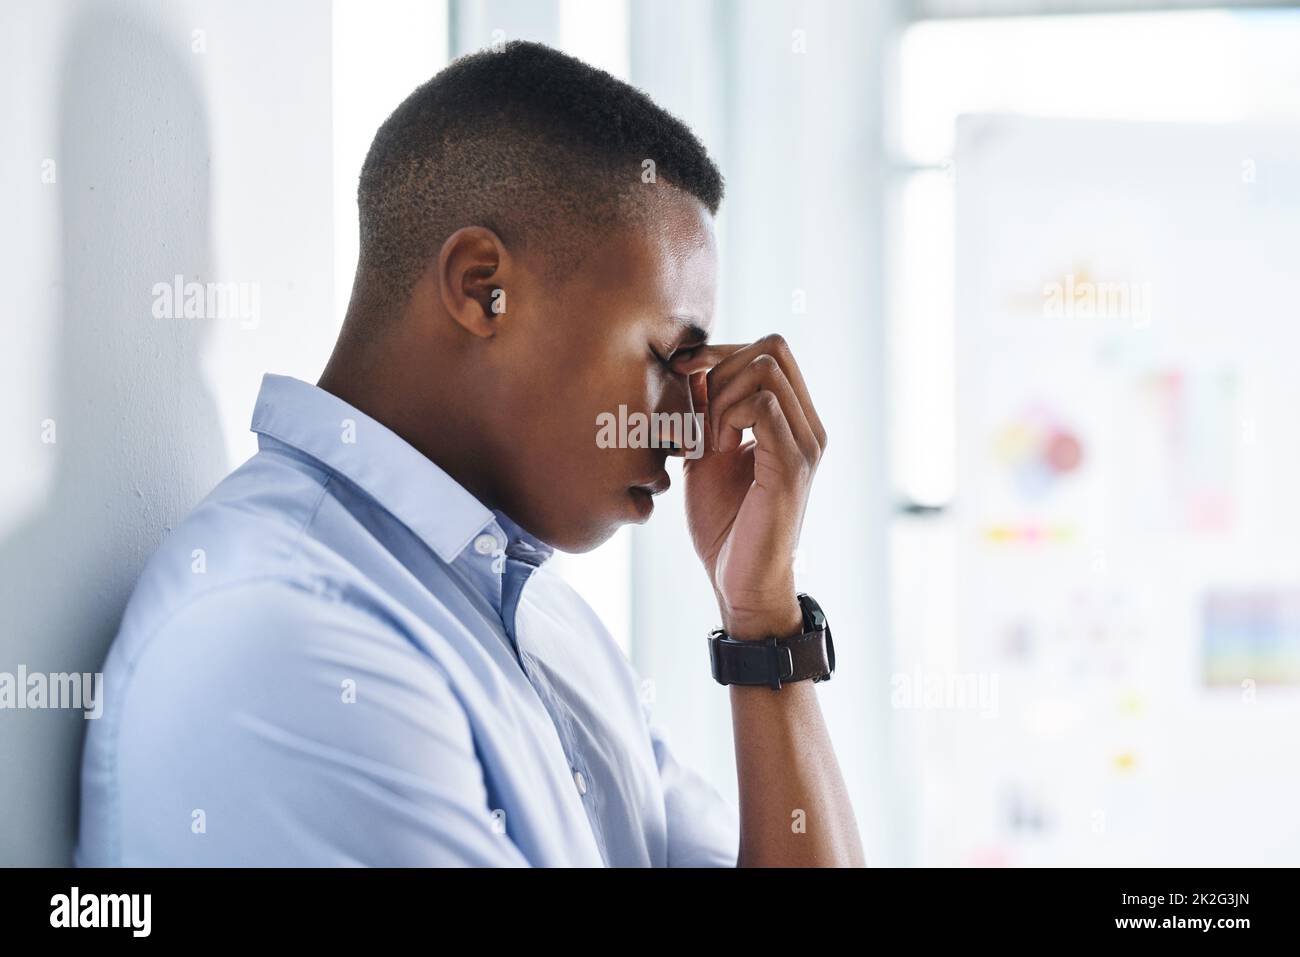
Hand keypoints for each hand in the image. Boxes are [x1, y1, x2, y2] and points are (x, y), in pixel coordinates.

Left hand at [669, 334, 826, 639]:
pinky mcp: (793, 465)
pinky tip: (712, 448)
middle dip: (721, 369)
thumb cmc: (725, 524)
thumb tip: (694, 366)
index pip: (769, 349)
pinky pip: (763, 406)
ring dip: (722, 394)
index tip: (685, 376)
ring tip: (707, 437)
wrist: (740, 581)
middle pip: (772, 348)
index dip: (722, 353)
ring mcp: (805, 444)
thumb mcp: (707, 453)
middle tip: (698, 416)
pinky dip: (726, 416)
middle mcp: (809, 426)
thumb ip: (707, 411)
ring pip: (766, 369)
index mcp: (793, 420)